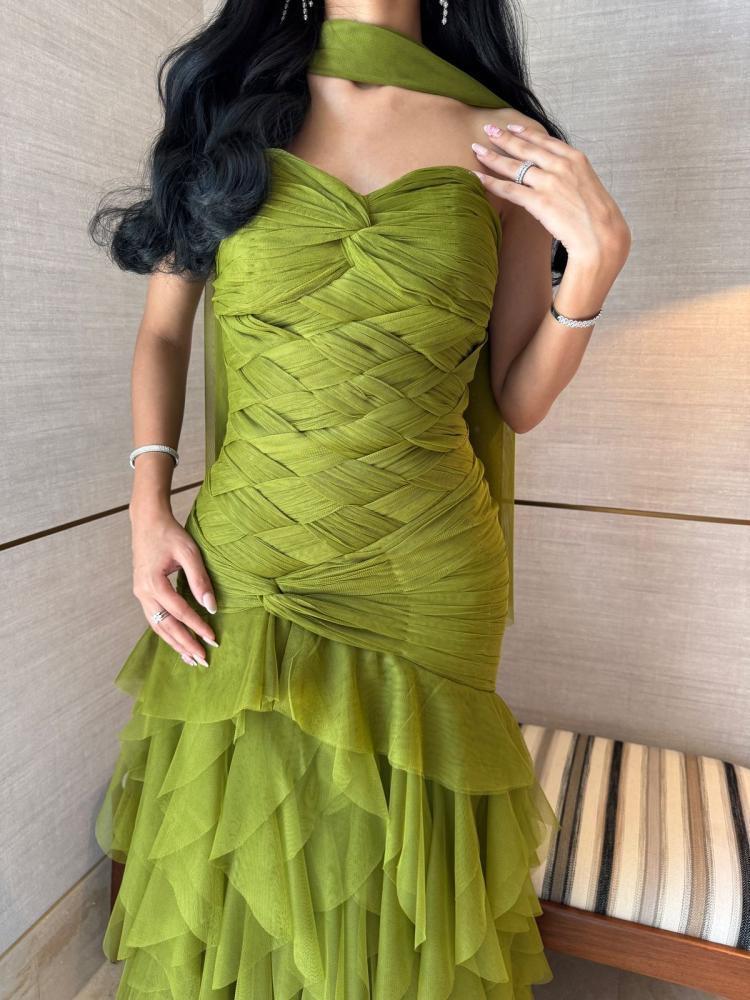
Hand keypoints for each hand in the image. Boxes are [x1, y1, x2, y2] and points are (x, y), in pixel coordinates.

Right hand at [129, 503, 218, 667]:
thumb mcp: (189, 553)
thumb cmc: (169, 534)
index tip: (213, 639)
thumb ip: (200, 580)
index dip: (197, 627)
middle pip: (165, 626)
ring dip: (174, 643)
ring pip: (157, 626)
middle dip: (185, 644)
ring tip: (190, 659)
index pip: (180, 612)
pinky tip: (178, 641)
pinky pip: (154, 619)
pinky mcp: (143, 593)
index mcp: (153, 583)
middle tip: (203, 660)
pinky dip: (167, 633)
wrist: (147, 521)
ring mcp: (140, 594)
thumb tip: (211, 607)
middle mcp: (143, 593)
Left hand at [471, 122, 630, 269]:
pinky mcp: (539, 201)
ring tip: (476, 149)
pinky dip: (490, 182)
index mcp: (576, 159)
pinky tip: (476, 177)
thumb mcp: (589, 187)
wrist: (602, 237)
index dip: (526, 133)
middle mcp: (561, 166)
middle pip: (526, 148)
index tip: (512, 126)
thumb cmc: (599, 219)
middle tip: (488, 130)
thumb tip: (561, 181)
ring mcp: (549, 182)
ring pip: (514, 166)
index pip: (545, 141)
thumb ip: (573, 178)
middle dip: (504, 138)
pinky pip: (509, 189)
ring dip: (492, 156)